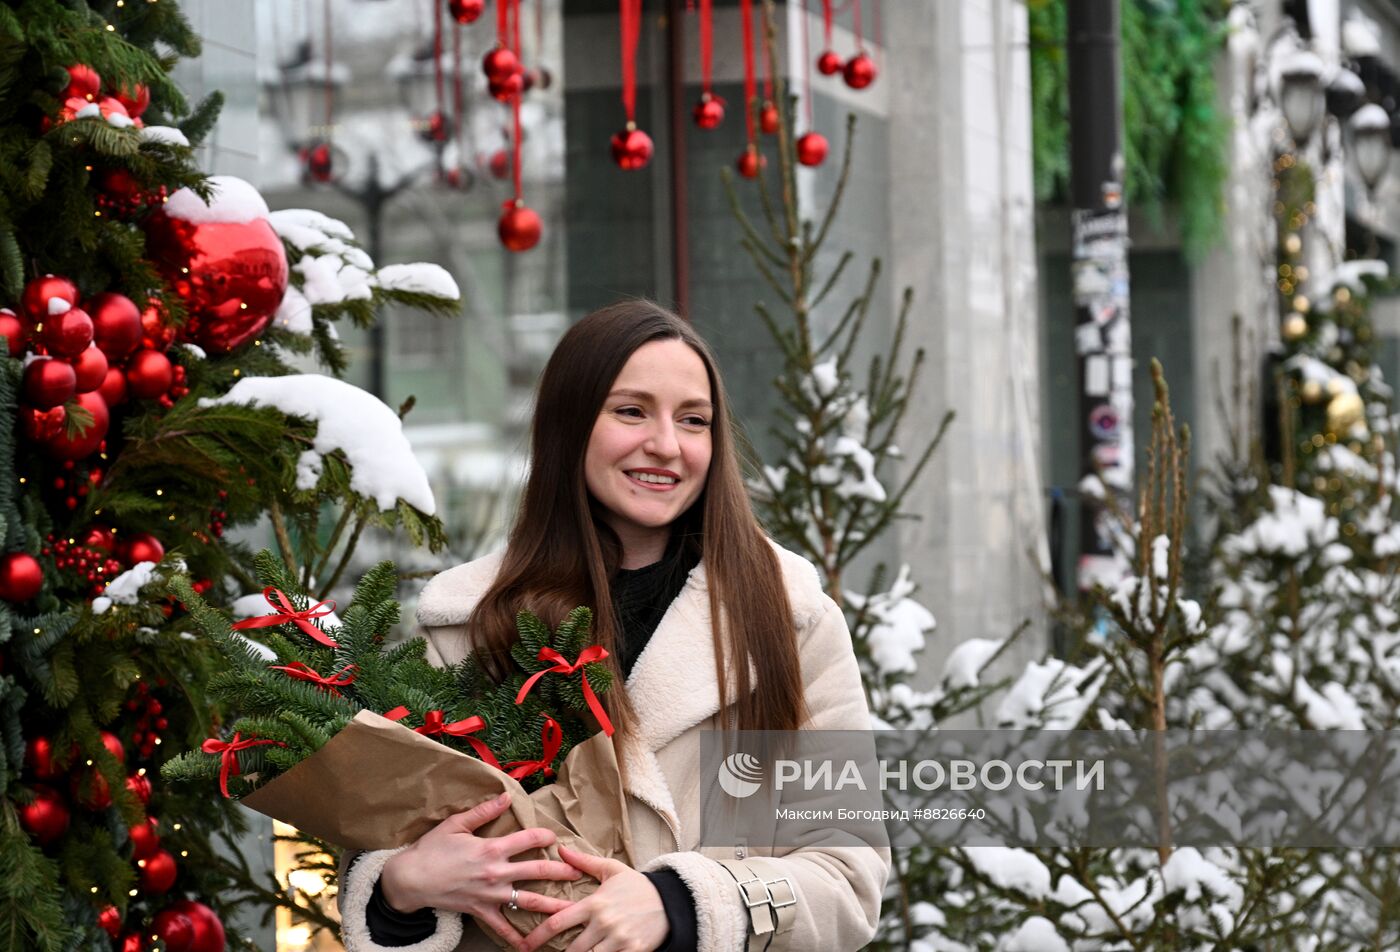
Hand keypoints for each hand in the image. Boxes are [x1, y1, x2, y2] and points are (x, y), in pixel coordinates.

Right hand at [380, 791, 582, 951]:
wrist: (410, 879)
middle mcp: (496, 872)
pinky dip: (516, 938)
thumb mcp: (456, 824)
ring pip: (528, 900)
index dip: (545, 835)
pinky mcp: (481, 911)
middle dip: (561, 870)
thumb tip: (506, 796)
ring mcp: (490, 894)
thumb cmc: (432, 849)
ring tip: (571, 909)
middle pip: (537, 870)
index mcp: (492, 848)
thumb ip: (484, 811)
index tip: (555, 837)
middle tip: (579, 871)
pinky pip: (502, 927)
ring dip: (551, 904)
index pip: (528, 839)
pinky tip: (530, 946)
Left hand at [521, 845, 668, 951]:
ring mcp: (619, 940)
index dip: (537, 937)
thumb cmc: (637, 886)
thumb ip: (584, 861)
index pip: (557, 922)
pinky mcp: (633, 951)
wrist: (670, 901)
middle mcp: (604, 923)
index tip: (524, 945)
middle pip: (570, 949)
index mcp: (595, 903)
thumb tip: (561, 849)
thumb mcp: (611, 870)